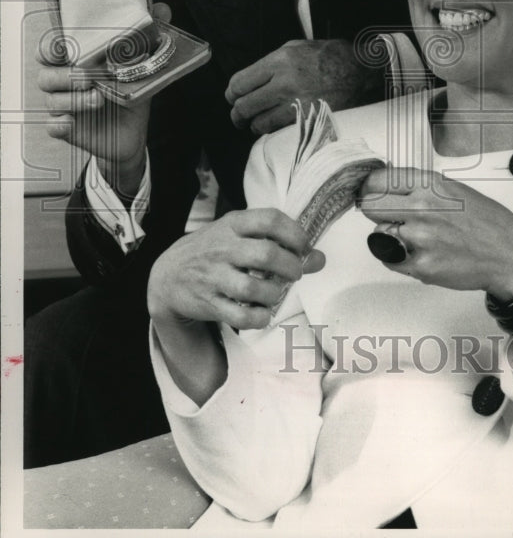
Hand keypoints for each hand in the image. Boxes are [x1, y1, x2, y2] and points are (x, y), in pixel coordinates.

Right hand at [38, 2, 170, 196]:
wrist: (133, 130)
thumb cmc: (128, 91)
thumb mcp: (141, 64)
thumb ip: (148, 34)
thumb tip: (162, 9)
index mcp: (77, 62)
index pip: (50, 50)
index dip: (50, 48)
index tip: (64, 48)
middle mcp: (65, 82)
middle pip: (46, 74)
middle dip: (64, 75)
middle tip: (90, 77)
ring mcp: (63, 106)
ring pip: (50, 99)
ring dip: (72, 99)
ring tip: (99, 98)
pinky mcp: (67, 128)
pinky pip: (52, 126)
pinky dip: (58, 124)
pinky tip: (71, 123)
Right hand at [147, 208, 325, 331]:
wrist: (167, 275)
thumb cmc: (214, 250)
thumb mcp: (240, 237)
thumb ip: (278, 243)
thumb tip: (320, 258)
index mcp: (233, 224)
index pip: (271, 219)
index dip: (296, 233)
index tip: (304, 247)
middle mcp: (223, 248)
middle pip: (267, 255)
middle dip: (291, 267)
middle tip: (294, 273)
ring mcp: (214, 276)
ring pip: (254, 289)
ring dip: (274, 294)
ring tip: (275, 293)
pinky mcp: (208, 303)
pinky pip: (241, 317)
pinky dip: (259, 318)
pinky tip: (262, 313)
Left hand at [225, 38, 382, 135]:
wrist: (363, 72)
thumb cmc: (332, 58)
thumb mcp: (299, 47)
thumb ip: (273, 61)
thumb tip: (253, 77)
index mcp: (280, 60)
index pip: (240, 82)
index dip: (231, 93)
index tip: (232, 97)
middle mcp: (284, 81)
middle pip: (244, 104)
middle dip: (237, 113)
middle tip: (238, 116)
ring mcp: (295, 102)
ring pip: (257, 121)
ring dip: (252, 124)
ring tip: (254, 124)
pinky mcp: (306, 119)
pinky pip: (276, 130)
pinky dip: (269, 131)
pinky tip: (271, 127)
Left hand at [358, 167, 512, 297]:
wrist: (508, 254)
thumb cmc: (486, 221)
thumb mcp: (454, 189)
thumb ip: (420, 187)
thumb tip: (388, 184)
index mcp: (431, 185)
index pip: (378, 180)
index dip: (370, 187)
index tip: (369, 191)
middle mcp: (423, 207)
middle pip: (370, 206)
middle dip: (374, 210)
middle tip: (385, 215)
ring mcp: (420, 238)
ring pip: (379, 233)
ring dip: (391, 236)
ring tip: (416, 237)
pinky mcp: (421, 265)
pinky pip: (390, 259)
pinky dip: (399, 257)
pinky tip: (421, 253)